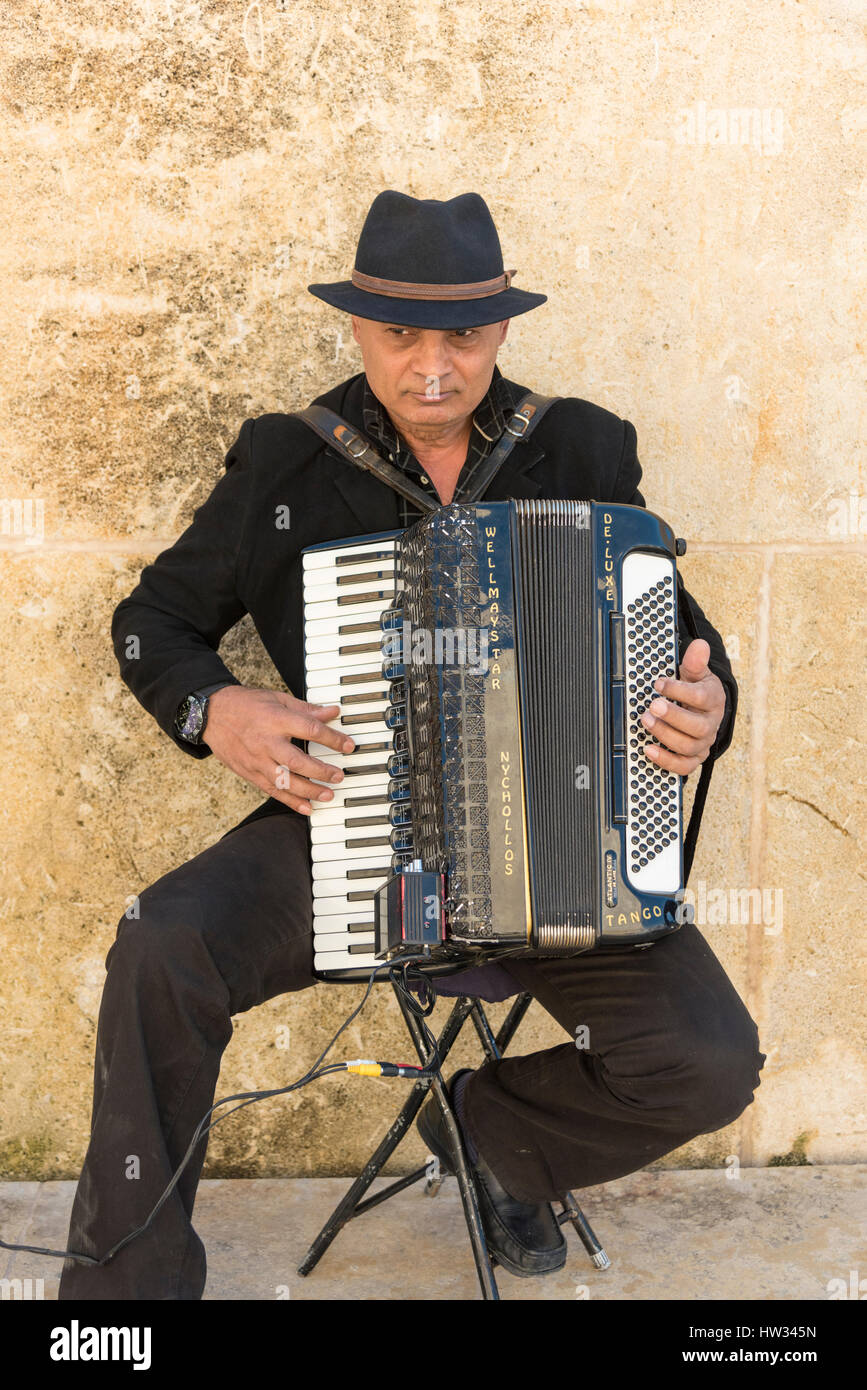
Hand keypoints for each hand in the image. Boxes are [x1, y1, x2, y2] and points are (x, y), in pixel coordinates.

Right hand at [202, 686, 353, 815]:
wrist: (211, 714)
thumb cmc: (246, 704)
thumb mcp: (277, 698)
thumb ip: (306, 709)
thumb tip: (332, 713)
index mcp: (276, 719)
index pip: (310, 730)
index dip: (333, 739)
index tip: (349, 745)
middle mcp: (266, 742)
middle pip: (298, 761)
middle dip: (321, 771)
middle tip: (339, 776)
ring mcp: (257, 760)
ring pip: (285, 781)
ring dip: (309, 791)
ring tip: (328, 795)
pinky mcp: (250, 773)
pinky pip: (272, 791)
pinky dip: (290, 802)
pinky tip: (307, 808)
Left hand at [640, 639, 725, 775]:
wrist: (706, 712)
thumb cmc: (698, 691)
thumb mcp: (697, 674)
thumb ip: (695, 662)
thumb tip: (699, 645)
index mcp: (713, 701)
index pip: (700, 697)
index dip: (679, 691)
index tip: (659, 684)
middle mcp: (711, 724)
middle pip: (696, 726)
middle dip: (672, 716)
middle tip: (652, 706)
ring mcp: (703, 743)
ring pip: (687, 746)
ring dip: (664, 734)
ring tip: (646, 721)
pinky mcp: (694, 758)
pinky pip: (683, 766)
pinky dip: (666, 760)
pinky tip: (649, 749)